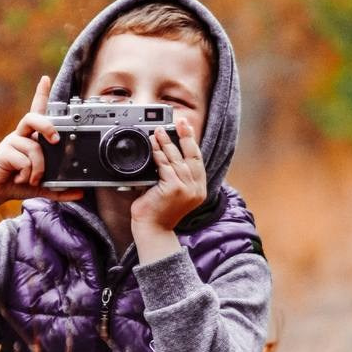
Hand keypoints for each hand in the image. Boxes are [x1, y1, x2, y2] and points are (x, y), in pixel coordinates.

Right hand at [0, 76, 82, 205]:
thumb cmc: (18, 182)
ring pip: (34, 148)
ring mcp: (12, 142)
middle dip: (47, 126)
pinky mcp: (3, 152)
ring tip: (33, 178)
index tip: (45, 79)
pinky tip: (20, 179)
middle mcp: (21, 135)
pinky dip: (27, 174)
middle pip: (33, 118)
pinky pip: (24, 160)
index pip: (36, 111)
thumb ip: (61, 189)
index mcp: (31, 138)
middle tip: (55, 140)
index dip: (40, 94)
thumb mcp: (43, 186)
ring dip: (39, 168)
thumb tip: (80, 194)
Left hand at [130, 118, 206, 263]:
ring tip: (159, 131)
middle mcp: (196, 189)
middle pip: (192, 156)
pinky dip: (158, 154)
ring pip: (177, 159)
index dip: (192, 143)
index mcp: (198, 189)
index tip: (187, 128)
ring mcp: (186, 189)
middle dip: (185, 136)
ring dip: (167, 142)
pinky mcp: (174, 188)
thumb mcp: (171, 191)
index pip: (198, 161)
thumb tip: (167, 152)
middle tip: (180, 121)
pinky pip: (165, 166)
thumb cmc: (158, 212)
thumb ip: (174, 175)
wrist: (152, 229)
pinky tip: (153, 144)